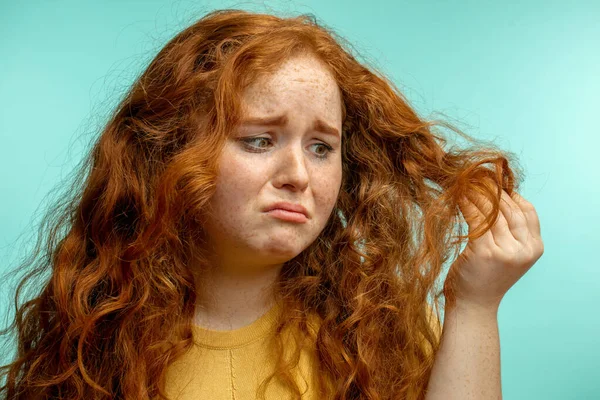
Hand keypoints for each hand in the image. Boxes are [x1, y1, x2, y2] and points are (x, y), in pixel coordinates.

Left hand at [444, 188, 543, 310]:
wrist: (474, 304)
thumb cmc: (486, 276)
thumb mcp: (508, 253)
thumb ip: (510, 229)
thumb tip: (498, 193)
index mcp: (534, 247)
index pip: (526, 210)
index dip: (509, 193)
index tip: (493, 181)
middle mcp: (524, 249)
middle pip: (509, 208)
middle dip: (491, 189)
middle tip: (475, 177)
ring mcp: (506, 251)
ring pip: (491, 211)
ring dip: (477, 193)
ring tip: (464, 183)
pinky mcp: (485, 251)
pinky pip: (476, 219)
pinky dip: (467, 204)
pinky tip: (459, 196)